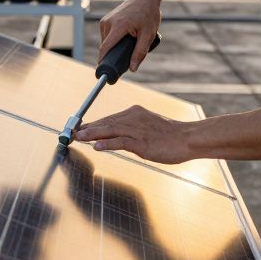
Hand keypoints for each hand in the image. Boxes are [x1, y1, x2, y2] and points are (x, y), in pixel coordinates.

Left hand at [73, 105, 192, 164]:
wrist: (188, 138)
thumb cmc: (170, 136)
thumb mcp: (147, 128)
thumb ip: (130, 131)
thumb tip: (112, 138)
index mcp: (135, 113)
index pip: (109, 119)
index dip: (92, 124)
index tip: (79, 129)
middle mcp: (134, 118)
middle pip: (106, 123)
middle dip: (88, 129)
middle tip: (72, 133)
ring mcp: (138, 130)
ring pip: (110, 130)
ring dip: (92, 134)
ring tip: (78, 137)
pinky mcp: (143, 142)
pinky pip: (121, 142)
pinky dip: (108, 144)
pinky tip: (97, 146)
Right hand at [98, 0, 161, 72]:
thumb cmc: (148, 14)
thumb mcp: (148, 35)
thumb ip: (140, 52)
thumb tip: (133, 69)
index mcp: (118, 26)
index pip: (105, 48)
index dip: (103, 61)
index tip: (104, 73)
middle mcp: (108, 23)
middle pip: (106, 47)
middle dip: (114, 55)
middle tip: (128, 57)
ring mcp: (105, 21)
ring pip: (106, 43)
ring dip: (114, 47)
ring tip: (129, 42)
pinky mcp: (105, 21)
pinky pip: (106, 37)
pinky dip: (113, 41)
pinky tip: (124, 38)